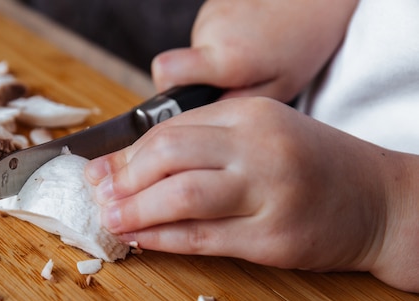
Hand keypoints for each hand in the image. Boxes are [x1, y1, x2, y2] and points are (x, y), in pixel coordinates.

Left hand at [85, 97, 418, 291]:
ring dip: (136, 211)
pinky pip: (203, 238)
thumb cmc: (314, 166)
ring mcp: (268, 193)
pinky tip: (142, 240)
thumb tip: (138, 164)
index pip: (170, 130)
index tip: (99, 170)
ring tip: (110, 220)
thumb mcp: (264, 135)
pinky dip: (164, 240)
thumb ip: (207, 143)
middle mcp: (258, 148)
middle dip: (123, 178)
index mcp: (250, 115)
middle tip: (98, 195)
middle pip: (169, 155)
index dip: (126, 154)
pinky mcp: (273, 238)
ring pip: (181, 197)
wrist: (379, 201)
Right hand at [152, 0, 358, 101]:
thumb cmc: (303, 42)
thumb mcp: (278, 88)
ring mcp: (211, 13)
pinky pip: (208, 33)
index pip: (165, 71)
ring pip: (197, 51)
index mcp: (226, 57)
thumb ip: (234, 106)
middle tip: (237, 78)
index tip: (185, 99)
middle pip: (181, 67)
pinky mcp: (215, 3)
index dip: (166, 89)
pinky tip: (249, 38)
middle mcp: (212, 30)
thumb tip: (200, 120)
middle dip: (203, 79)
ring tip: (249, 55)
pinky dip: (224, 40)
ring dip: (217, 59)